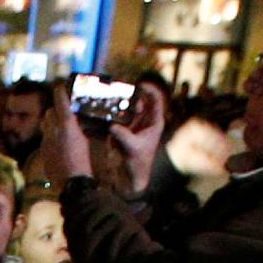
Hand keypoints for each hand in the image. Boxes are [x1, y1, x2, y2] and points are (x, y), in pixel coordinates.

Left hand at [41, 86, 93, 185]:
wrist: (72, 185)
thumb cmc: (84, 163)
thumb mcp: (85, 142)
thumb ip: (79, 129)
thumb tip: (77, 122)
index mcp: (66, 124)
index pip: (59, 99)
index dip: (60, 92)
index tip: (61, 88)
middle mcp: (53, 130)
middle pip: (49, 112)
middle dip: (56, 112)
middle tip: (63, 115)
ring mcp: (45, 142)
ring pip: (45, 126)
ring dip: (51, 125)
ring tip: (59, 131)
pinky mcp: (42, 153)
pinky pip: (45, 141)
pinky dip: (51, 141)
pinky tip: (58, 149)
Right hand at [113, 79, 166, 194]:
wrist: (132, 177)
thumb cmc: (138, 164)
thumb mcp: (132, 148)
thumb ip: (123, 135)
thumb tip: (112, 126)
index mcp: (155, 122)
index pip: (156, 100)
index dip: (149, 90)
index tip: (139, 85)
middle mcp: (146, 121)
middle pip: (140, 100)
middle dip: (131, 94)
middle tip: (120, 89)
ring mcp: (135, 124)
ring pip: (129, 106)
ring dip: (121, 102)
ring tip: (112, 97)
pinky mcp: (125, 129)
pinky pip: (120, 116)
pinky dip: (114, 112)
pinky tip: (106, 108)